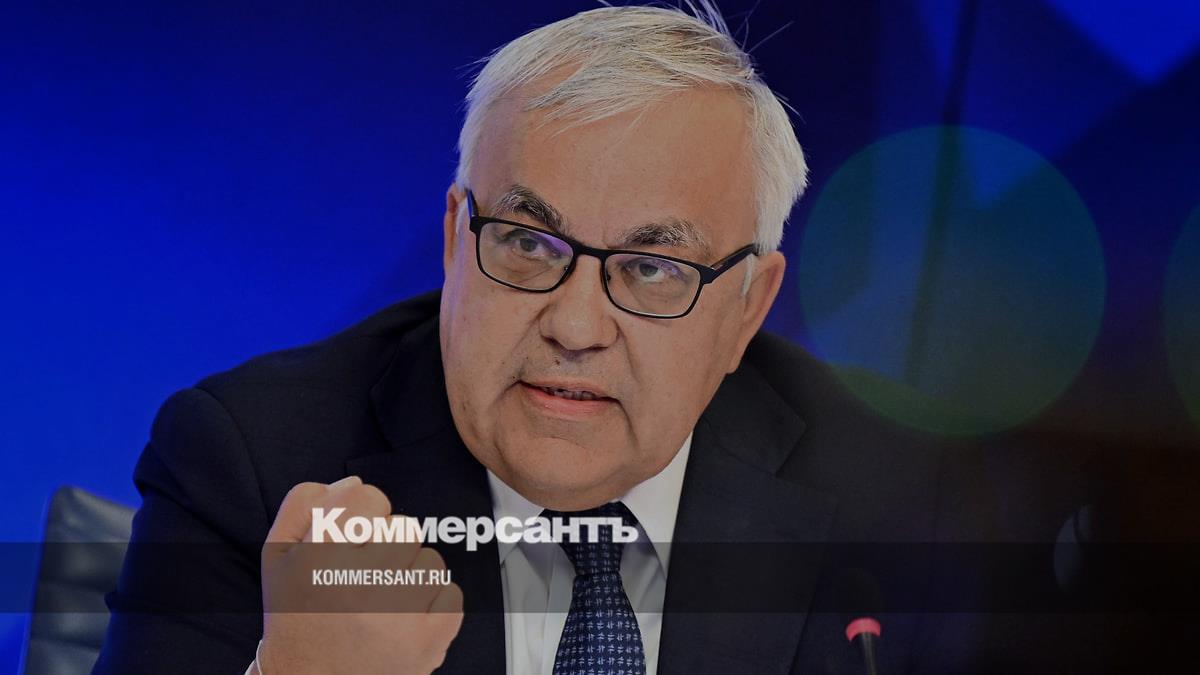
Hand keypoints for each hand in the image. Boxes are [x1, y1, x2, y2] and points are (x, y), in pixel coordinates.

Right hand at [258, 477, 463, 673]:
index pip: (366, 496)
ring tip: (384, 600)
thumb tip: (354, 482)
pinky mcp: (426, 643)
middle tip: (366, 575)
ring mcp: (397, 616)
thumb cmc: (297, 616)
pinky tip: (405, 619)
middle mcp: (358, 585)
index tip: (355, 537)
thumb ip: (304, 505)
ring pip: (430, 561)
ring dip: (411, 576)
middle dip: (389, 547)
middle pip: (405, 528)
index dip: (364, 514)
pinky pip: (451, 594)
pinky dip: (433, 604)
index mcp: (318, 560)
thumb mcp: (278, 556)